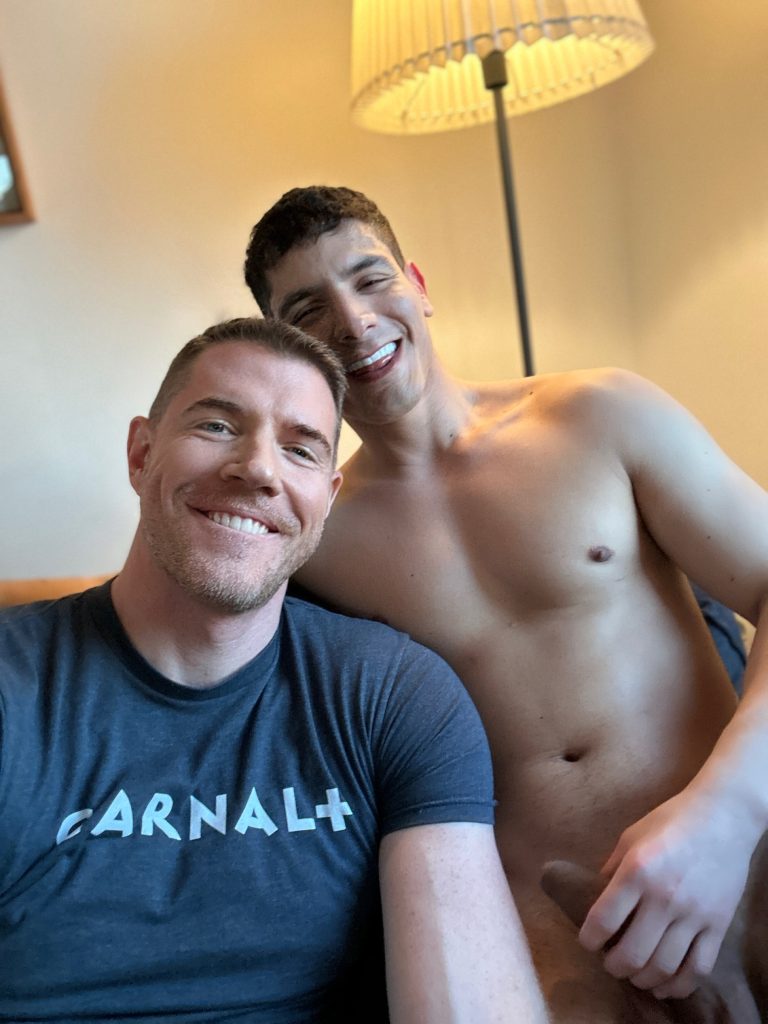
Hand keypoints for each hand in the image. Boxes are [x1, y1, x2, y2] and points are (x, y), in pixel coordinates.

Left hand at [578, 790, 757, 998]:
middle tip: (610, 962)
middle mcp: (664, 896)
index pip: (603, 920)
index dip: (589, 939)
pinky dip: (678, 985)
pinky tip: (664, 986)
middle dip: (614, 966)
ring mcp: (694, 914)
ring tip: (634, 975)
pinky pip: (698, 968)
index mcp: (637, 870)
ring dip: (642, 979)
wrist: (724, 817)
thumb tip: (597, 894)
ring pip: (664, 967)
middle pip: (632, 953)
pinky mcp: (718, 925)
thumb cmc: (672, 820)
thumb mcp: (632, 834)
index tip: (588, 942)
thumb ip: (612, 866)